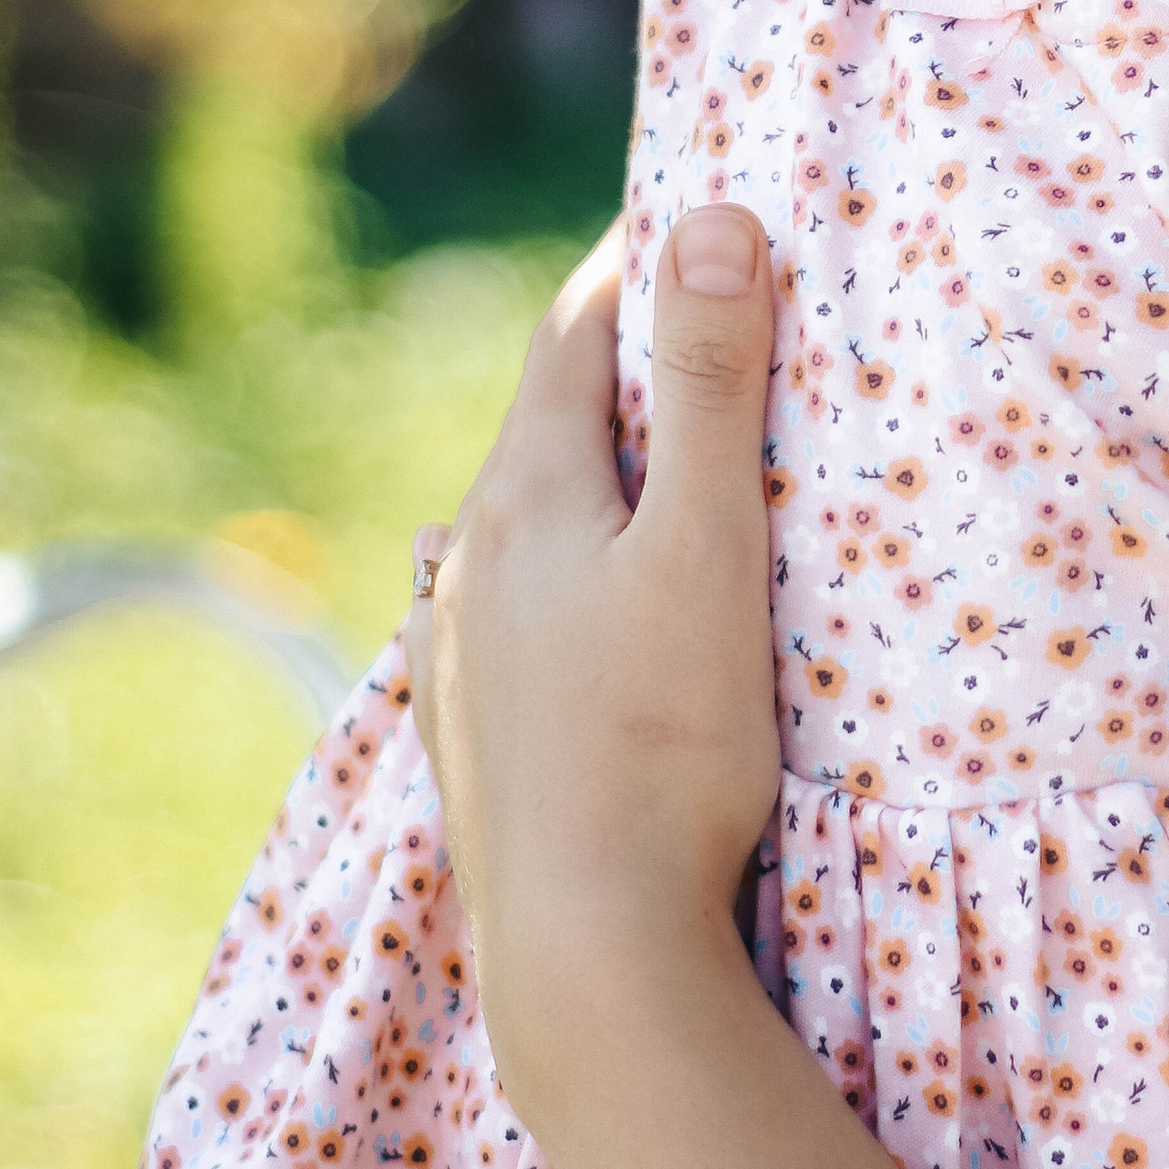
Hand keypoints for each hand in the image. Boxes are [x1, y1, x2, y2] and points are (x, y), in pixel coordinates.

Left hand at [403, 205, 782, 1115]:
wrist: (585, 951)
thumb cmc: (665, 745)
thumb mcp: (710, 546)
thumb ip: (713, 385)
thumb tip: (709, 217)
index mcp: (526, 499)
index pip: (571, 340)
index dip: (626, 270)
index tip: (676, 218)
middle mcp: (468, 564)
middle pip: (539, 429)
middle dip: (607, 371)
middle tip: (679, 326)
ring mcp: (455, 658)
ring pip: (512, 531)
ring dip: (573, 482)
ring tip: (634, 468)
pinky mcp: (467, 741)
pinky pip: (497, 622)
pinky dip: (543, 583)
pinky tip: (549, 612)